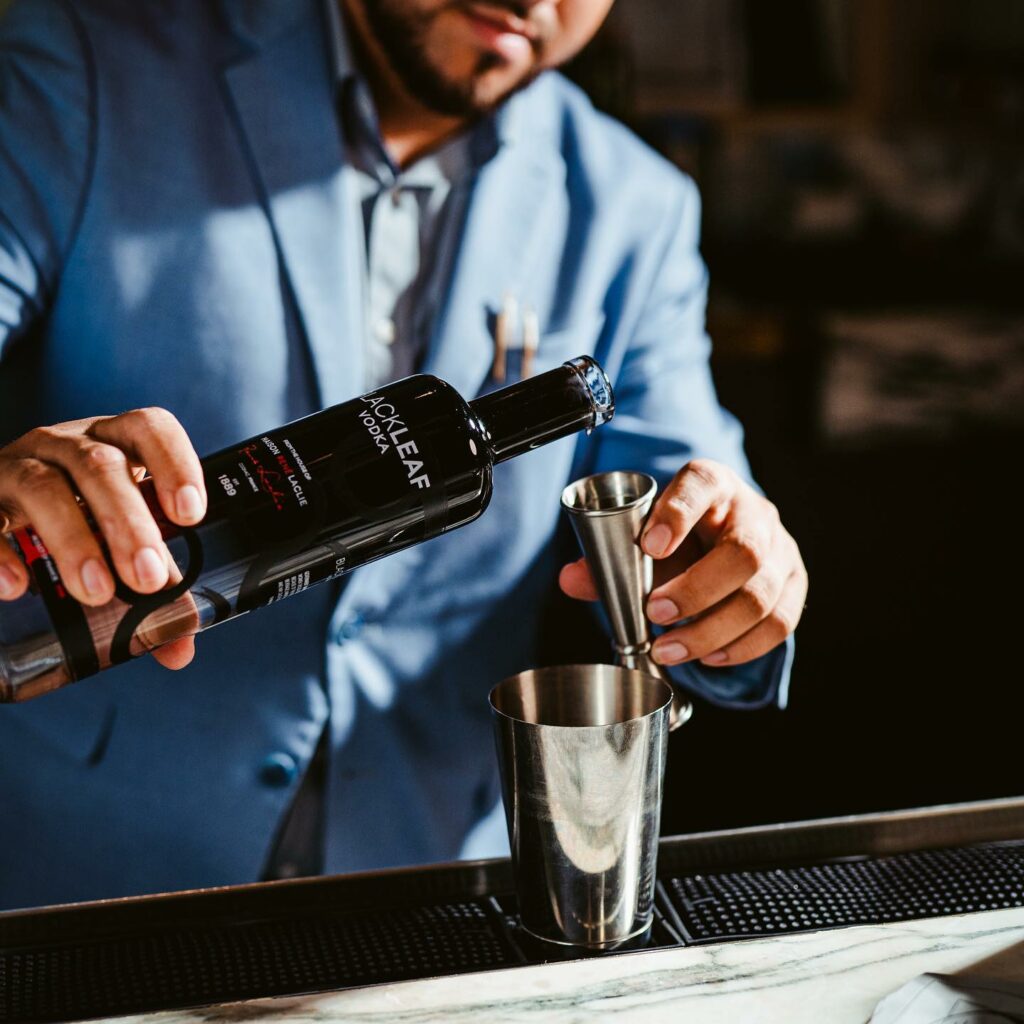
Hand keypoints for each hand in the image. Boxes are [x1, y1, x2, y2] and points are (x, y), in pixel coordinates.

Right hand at [0, 409, 206, 669]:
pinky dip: (1, 552)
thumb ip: (152, 587)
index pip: (149, 428)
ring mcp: (17, 466)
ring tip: (96, 592)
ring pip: (44, 487)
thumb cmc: (78, 520)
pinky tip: (18, 587)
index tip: (189, 514)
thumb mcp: (117, 541)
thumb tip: (179, 647)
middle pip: (101, 464)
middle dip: (127, 522)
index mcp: (116, 444)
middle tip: (147, 578)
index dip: (174, 464)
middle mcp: (67, 444)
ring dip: (74, 541)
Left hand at [560, 459, 806, 667]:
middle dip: (697, 590)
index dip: (678, 513)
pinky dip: (742, 646)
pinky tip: (708, 657)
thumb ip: (606, 558)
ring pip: (762, 593)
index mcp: (711, 484)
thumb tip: (571, 579)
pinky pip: (780, 622)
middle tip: (656, 614)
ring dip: (712, 630)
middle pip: (743, 551)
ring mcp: (781, 549)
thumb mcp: (644, 537)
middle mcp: (753, 512)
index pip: (701, 484)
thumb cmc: (679, 536)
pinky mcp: (794, 583)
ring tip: (669, 649)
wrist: (721, 538)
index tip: (649, 546)